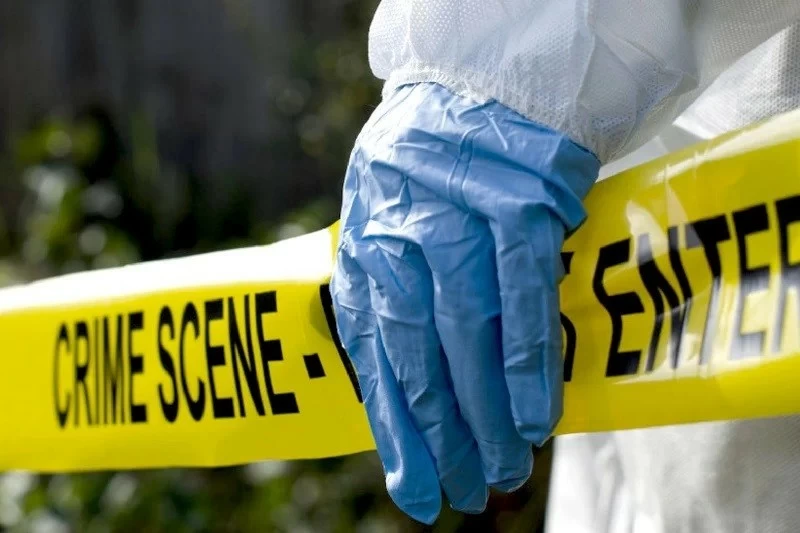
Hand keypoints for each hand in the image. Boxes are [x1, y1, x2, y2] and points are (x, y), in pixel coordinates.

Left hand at [330, 82, 598, 522]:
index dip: (396, 432)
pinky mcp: (513, 206)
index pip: (375, 360)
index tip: (418, 490)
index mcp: (365, 250)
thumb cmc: (426, 170)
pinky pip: (519, 297)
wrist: (474, 87)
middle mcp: (399, 239)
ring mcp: (455, 221)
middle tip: (469, 491)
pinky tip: (533, 414)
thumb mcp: (382, 225)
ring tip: (505, 467)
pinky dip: (526, 360)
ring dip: (485, 412)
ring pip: (463, 335)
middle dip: (443, 436)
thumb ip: (383, 300)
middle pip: (417, 357)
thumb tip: (392, 393)